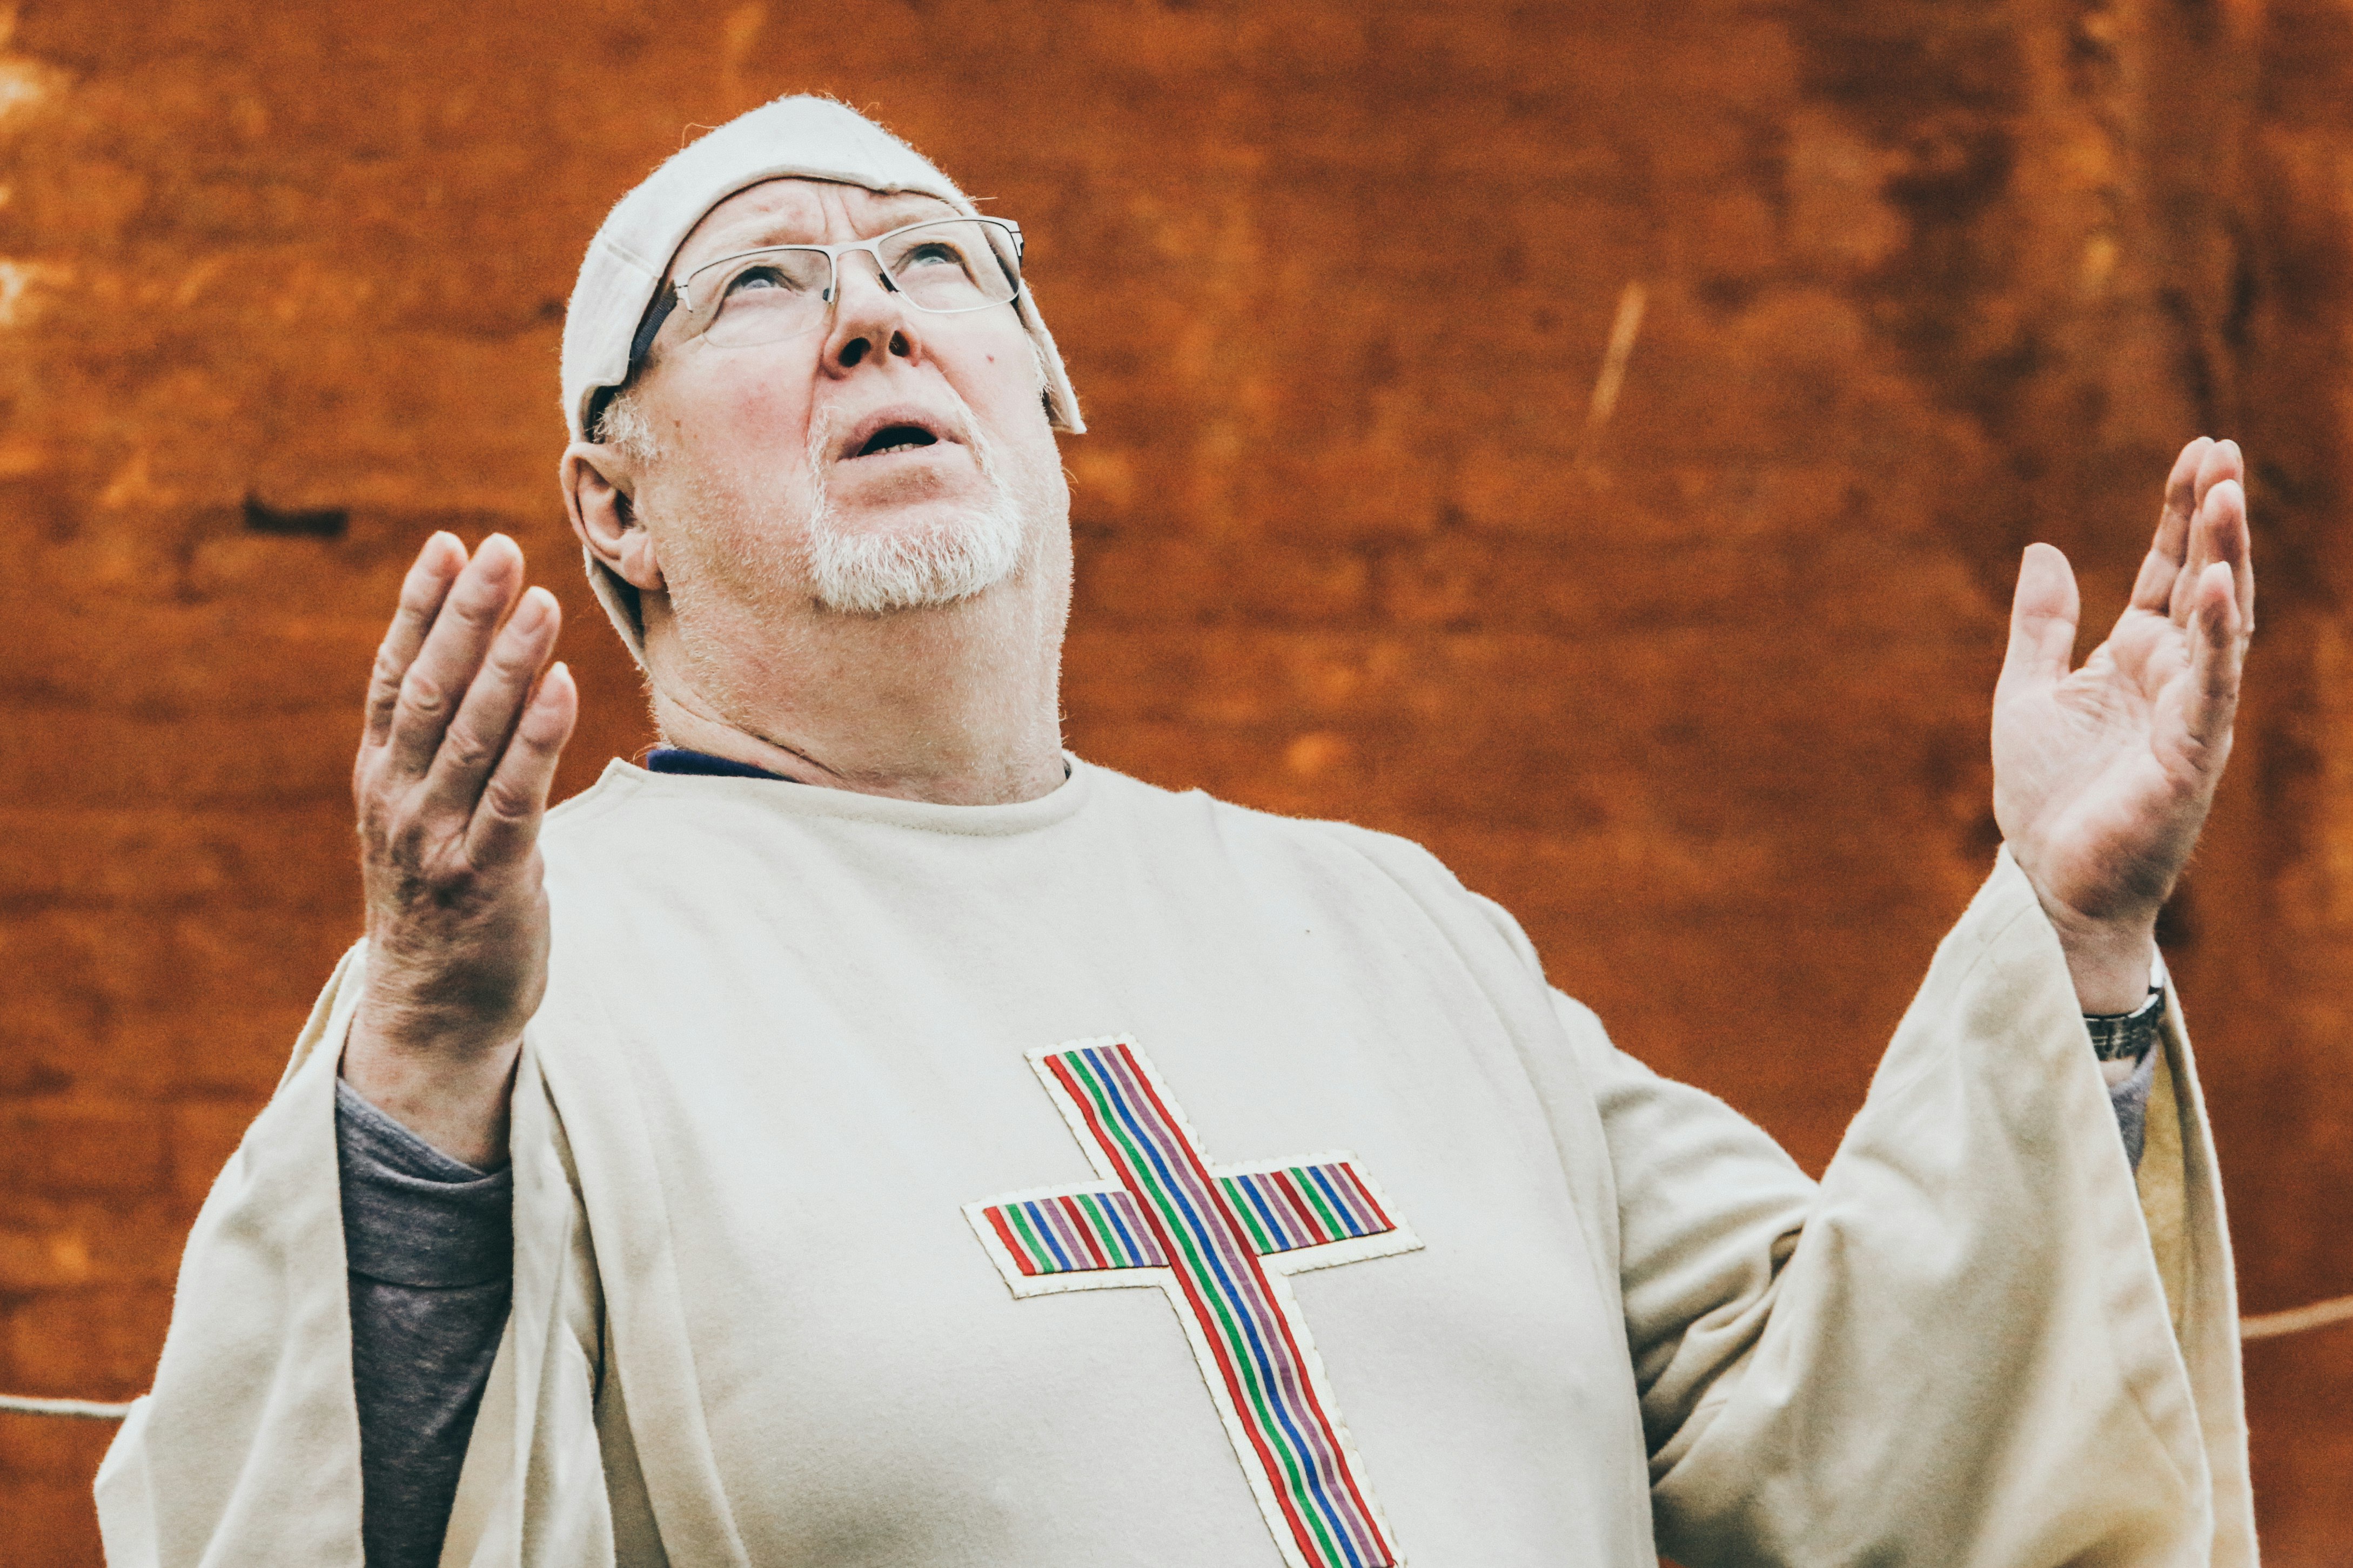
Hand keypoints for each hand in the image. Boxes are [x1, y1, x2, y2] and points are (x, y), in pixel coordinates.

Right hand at [342, 533, 577, 1167]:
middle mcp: (401, 800)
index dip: (420, 608)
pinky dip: (538, 739)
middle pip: (434, 691)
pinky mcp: (490, 878)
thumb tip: (471, 662)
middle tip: (497, 548)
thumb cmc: (442, 898)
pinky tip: (560, 686)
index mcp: (382, 777)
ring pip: (475, 736)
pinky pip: (516, 798)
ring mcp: (440, 840)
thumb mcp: (423, 814)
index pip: (396, 675)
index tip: (446, 544)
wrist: (433, 1012)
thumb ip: (439, 748)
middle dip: (465, 615)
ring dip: (507, 663)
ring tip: (538, 599)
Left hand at [1993, 438, 2252, 1012]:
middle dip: (2214, 518)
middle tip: (2223, 452)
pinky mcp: (2190, 757)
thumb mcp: (2025, 694)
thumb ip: (2039, 626)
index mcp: (2135, 659)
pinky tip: (2213, 586)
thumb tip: (2044, 549)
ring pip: (2218, 623)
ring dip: (2223, 558)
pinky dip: (2212, 635)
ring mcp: (2190, 715)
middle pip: (2203, 580)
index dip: (2181, 512)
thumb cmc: (2047, 798)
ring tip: (2226, 494)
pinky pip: (2210, 687)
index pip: (2167, 570)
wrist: (2053, 883)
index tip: (2199, 451)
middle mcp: (2174, 678)